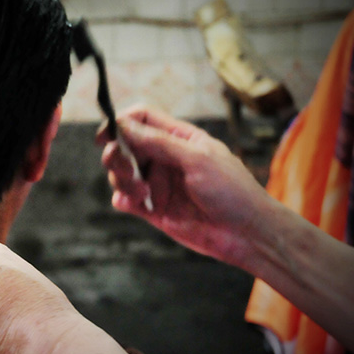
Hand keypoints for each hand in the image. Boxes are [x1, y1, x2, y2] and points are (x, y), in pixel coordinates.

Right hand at [97, 105, 275, 268]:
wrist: (246, 234)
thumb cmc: (232, 190)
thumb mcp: (197, 159)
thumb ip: (159, 142)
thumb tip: (124, 124)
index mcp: (178, 138)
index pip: (141, 119)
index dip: (120, 122)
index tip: (106, 135)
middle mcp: (165, 158)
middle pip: (125, 145)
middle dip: (117, 154)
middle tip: (126, 168)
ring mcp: (158, 184)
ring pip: (121, 172)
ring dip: (122, 179)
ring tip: (142, 192)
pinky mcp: (153, 209)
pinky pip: (125, 199)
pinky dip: (123, 199)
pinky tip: (135, 204)